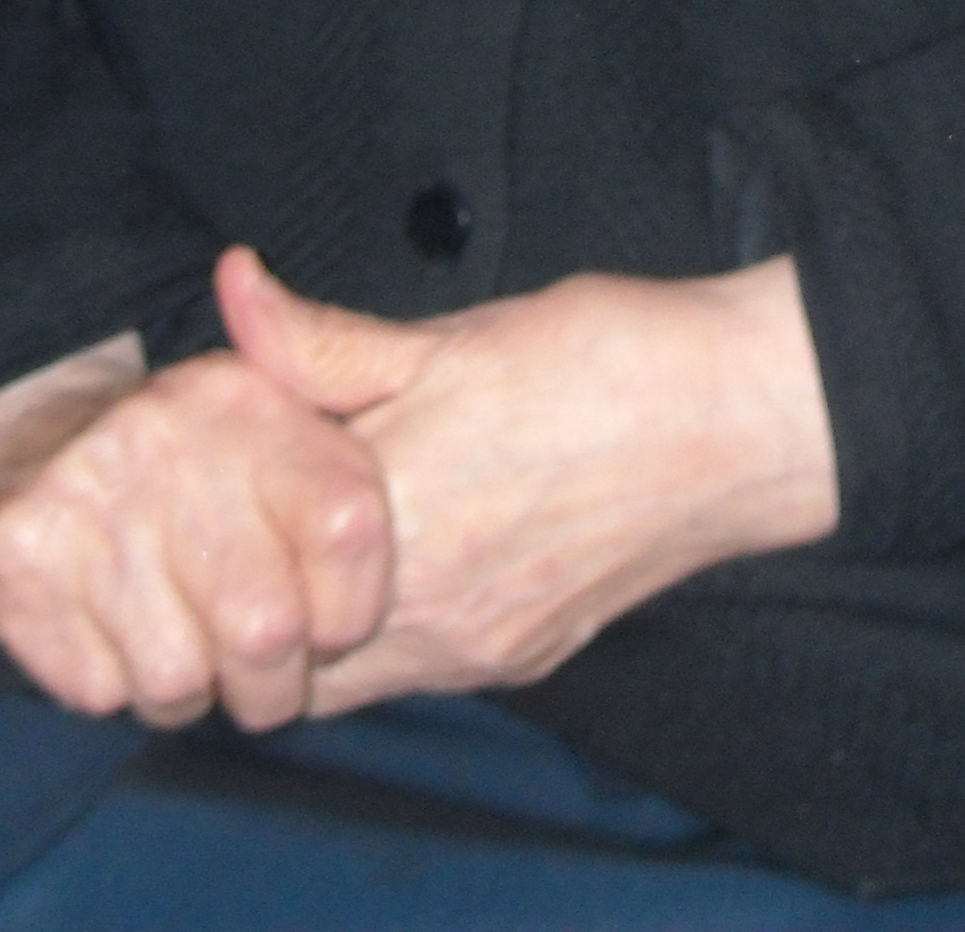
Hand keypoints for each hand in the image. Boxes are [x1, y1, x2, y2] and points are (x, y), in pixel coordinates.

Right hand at [0, 328, 392, 729]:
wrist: (25, 449)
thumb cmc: (192, 459)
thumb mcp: (281, 411)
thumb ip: (331, 366)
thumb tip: (249, 270)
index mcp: (247, 396)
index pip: (349, 526)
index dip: (351, 607)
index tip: (331, 622)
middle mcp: (164, 429)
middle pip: (266, 627)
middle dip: (269, 682)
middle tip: (255, 667)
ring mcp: (82, 485)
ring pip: (177, 678)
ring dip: (188, 691)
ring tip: (180, 641)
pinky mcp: (15, 546)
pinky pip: (99, 688)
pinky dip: (114, 684)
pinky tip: (112, 631)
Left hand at [214, 246, 837, 706]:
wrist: (742, 420)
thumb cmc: (604, 357)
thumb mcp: (452, 332)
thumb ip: (324, 340)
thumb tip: (232, 287)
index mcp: (398, 519)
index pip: (248, 562)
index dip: (221, 516)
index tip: (228, 463)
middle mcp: (432, 614)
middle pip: (283, 646)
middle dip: (257, 585)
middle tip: (259, 509)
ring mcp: (481, 649)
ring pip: (346, 676)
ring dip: (320, 617)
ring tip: (331, 529)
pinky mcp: (524, 660)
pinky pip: (418, 670)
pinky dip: (388, 629)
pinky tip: (410, 550)